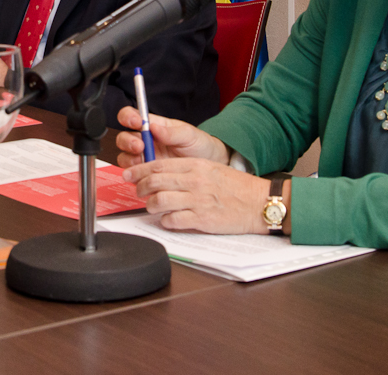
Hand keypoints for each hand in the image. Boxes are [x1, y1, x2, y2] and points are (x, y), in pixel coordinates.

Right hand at [114, 106, 229, 167]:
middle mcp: (144, 141)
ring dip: (129, 157)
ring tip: (143, 160)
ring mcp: (144, 158)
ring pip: (124, 156)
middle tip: (140, 146)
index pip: (131, 116)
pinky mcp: (146, 174)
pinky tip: (145, 174)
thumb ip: (171, 132)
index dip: (128, 117)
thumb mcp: (189, 135)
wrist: (209, 165)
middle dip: (127, 141)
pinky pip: (133, 174)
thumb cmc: (199, 145)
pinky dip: (135, 174)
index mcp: (152, 125)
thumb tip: (153, 127)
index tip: (135, 122)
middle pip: (123, 137)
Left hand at [122, 159, 279, 233]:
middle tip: (137, 192)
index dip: (139, 170)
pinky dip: (165, 221)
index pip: (158, 165)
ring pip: (159, 201)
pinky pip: (173, 220)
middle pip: (155, 182)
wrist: (259, 202)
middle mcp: (194, 181)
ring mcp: (197, 200)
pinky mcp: (201, 219)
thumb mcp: (211, 168)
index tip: (129, 174)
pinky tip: (167, 220)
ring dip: (150, 206)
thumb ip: (187, 170)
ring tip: (151, 208)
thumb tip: (162, 174)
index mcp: (196, 165)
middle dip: (140, 187)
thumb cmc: (237, 187)